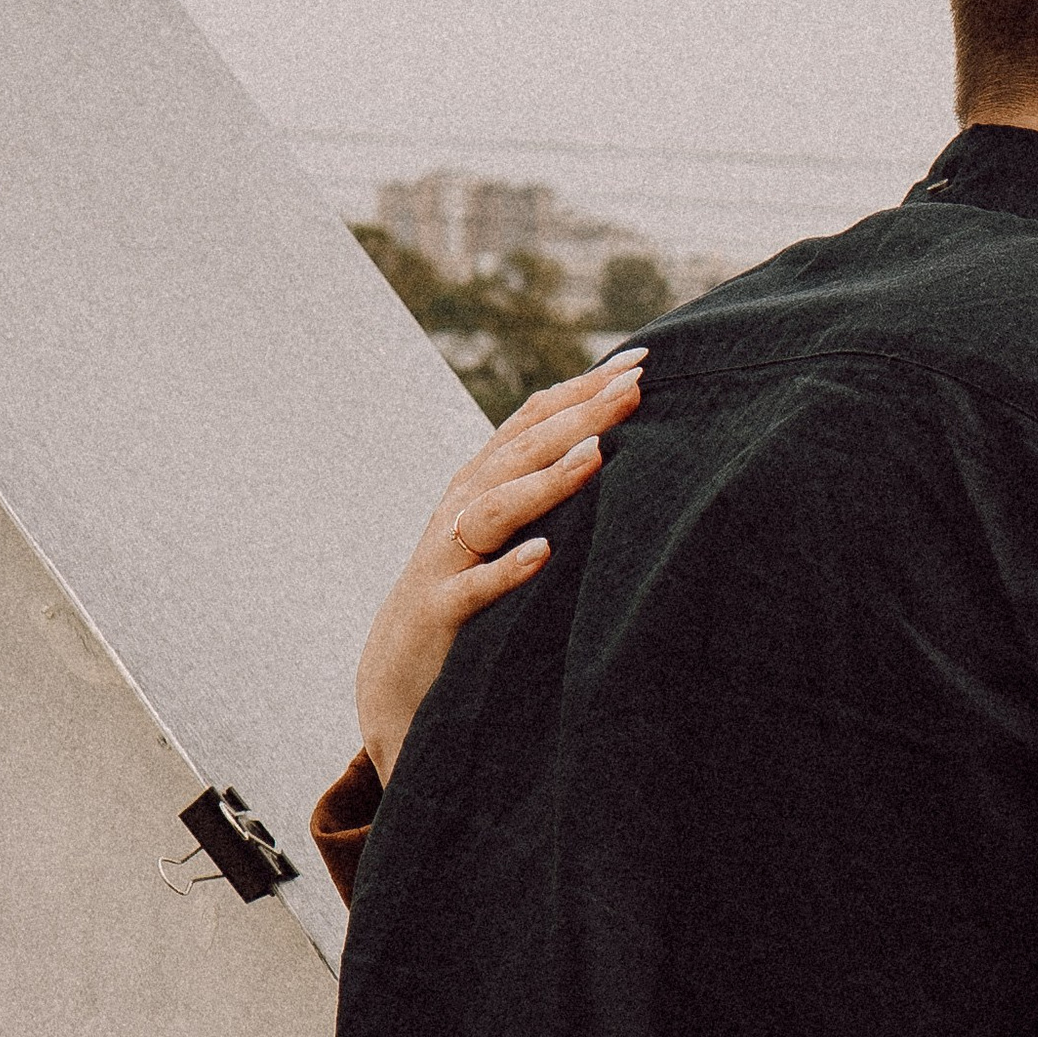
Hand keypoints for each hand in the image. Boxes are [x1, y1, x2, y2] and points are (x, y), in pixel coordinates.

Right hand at [357, 353, 645, 779]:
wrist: (395, 673)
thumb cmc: (466, 592)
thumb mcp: (502, 531)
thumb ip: (543, 487)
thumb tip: (612, 442)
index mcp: (482, 481)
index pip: (534, 421)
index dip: (584, 390)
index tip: (642, 363)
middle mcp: (462, 507)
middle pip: (523, 451)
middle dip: (580, 417)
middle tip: (636, 388)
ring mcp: (449, 557)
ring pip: (496, 508)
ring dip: (547, 482)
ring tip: (596, 457)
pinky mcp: (442, 610)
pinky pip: (475, 588)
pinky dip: (508, 569)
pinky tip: (544, 554)